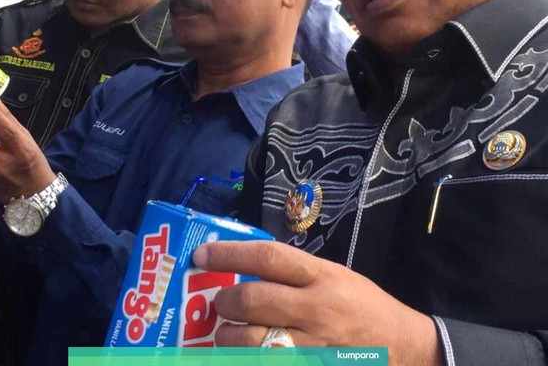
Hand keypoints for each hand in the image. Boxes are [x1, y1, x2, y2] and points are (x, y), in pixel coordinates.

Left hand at [193, 241, 441, 365]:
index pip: (268, 257)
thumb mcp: (336, 275)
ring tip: (226, 333)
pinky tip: (241, 355)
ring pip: (253, 343)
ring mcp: (315, 348)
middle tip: (219, 302)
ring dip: (229, 338)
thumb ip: (296, 273)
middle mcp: (316, 309)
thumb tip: (246, 268)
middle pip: (253, 301)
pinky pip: (268, 365)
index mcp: (321, 277)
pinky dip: (248, 360)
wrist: (406, 348)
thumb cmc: (365, 306)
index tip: (203, 255)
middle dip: (225, 301)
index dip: (230, 254)